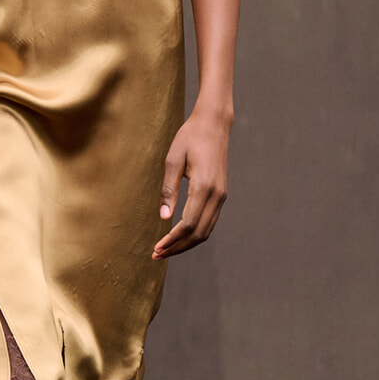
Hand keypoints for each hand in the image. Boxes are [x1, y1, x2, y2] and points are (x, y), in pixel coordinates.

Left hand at [153, 107, 231, 258]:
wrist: (214, 124)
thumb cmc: (190, 138)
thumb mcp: (173, 160)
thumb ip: (168, 189)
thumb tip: (164, 218)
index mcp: (204, 187)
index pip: (188, 224)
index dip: (172, 240)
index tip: (156, 248)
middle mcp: (217, 195)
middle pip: (199, 233)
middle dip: (178, 247)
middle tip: (157, 255)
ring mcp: (222, 196)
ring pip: (206, 231)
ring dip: (186, 244)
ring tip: (166, 250)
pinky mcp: (221, 195)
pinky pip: (210, 222)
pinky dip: (195, 233)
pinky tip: (179, 236)